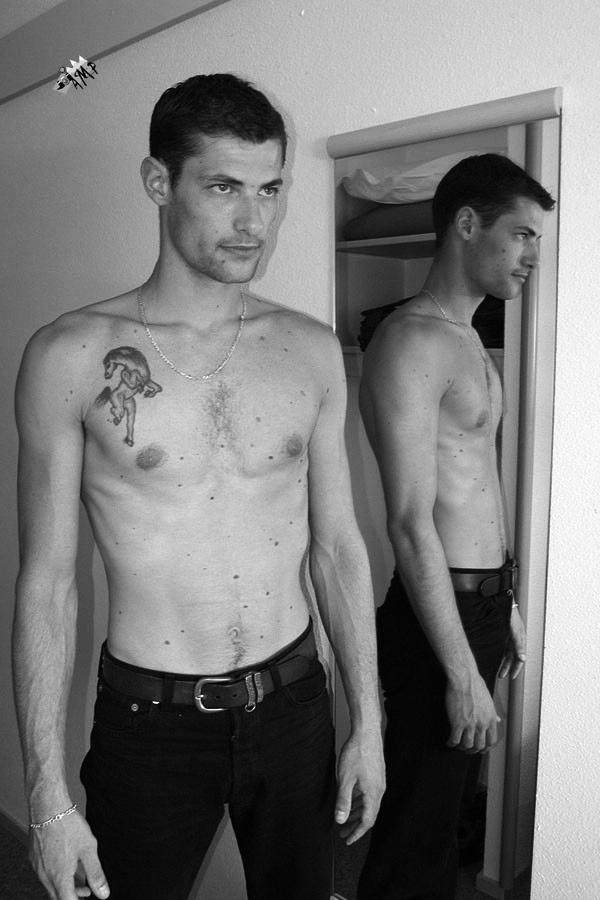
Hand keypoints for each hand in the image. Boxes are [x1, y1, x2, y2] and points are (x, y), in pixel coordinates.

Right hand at [30, 810, 108, 899]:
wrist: (48, 806)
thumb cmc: (67, 824)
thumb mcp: (88, 849)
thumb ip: (96, 873)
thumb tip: (103, 892)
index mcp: (59, 877)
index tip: (88, 896)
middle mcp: (45, 875)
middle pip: (58, 896)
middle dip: (73, 896)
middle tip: (86, 891)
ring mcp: (38, 866)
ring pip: (51, 885)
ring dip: (65, 885)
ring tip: (79, 875)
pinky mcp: (34, 857)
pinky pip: (45, 873)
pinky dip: (56, 874)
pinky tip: (66, 862)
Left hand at [335, 726, 384, 844]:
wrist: (367, 732)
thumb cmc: (357, 752)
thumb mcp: (345, 778)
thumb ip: (343, 800)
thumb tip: (340, 820)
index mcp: (373, 794)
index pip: (367, 821)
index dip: (357, 833)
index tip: (347, 840)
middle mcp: (379, 790)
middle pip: (368, 815)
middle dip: (355, 826)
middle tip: (343, 833)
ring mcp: (378, 782)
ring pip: (368, 804)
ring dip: (356, 814)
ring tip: (345, 819)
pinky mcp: (376, 775)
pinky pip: (368, 795)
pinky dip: (359, 802)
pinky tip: (351, 801)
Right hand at [445, 672, 499, 753]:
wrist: (464, 678)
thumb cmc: (475, 684)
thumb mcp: (488, 699)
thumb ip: (492, 712)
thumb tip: (498, 719)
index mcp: (491, 718)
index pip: (491, 741)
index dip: (485, 747)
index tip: (480, 748)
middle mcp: (482, 724)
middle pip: (479, 746)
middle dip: (473, 750)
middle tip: (467, 749)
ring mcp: (470, 724)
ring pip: (467, 745)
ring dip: (462, 748)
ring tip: (457, 745)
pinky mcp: (457, 723)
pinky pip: (454, 739)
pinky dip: (451, 743)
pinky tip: (448, 741)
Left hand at [498, 604, 526, 679]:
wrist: (504, 599)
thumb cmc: (510, 612)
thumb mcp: (514, 629)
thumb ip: (518, 644)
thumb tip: (523, 659)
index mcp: (520, 639)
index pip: (519, 658)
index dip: (516, 668)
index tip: (511, 677)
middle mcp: (517, 638)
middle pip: (513, 657)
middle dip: (508, 667)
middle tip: (502, 676)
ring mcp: (512, 635)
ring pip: (509, 653)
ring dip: (505, 662)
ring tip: (500, 671)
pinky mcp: (507, 631)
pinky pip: (507, 647)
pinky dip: (504, 654)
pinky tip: (500, 657)